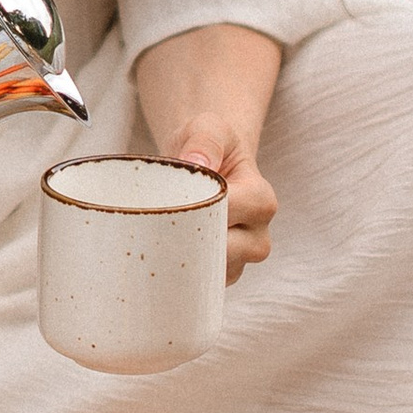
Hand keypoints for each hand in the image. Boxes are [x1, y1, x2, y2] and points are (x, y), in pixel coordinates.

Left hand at [166, 117, 277, 279]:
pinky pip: (198, 284)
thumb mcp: (208, 128)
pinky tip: (158, 253)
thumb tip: (196, 164)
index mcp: (261, 200)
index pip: (230, 212)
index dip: (196, 207)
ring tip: (155, 234)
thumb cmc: (207, 146)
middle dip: (185, 235)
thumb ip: (204, 139)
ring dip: (179, 255)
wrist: (204, 166)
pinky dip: (177, 271)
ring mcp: (239, 261)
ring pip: (209, 273)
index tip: (166, 197)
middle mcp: (258, 236)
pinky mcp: (219, 276)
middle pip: (221, 249)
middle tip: (151, 219)